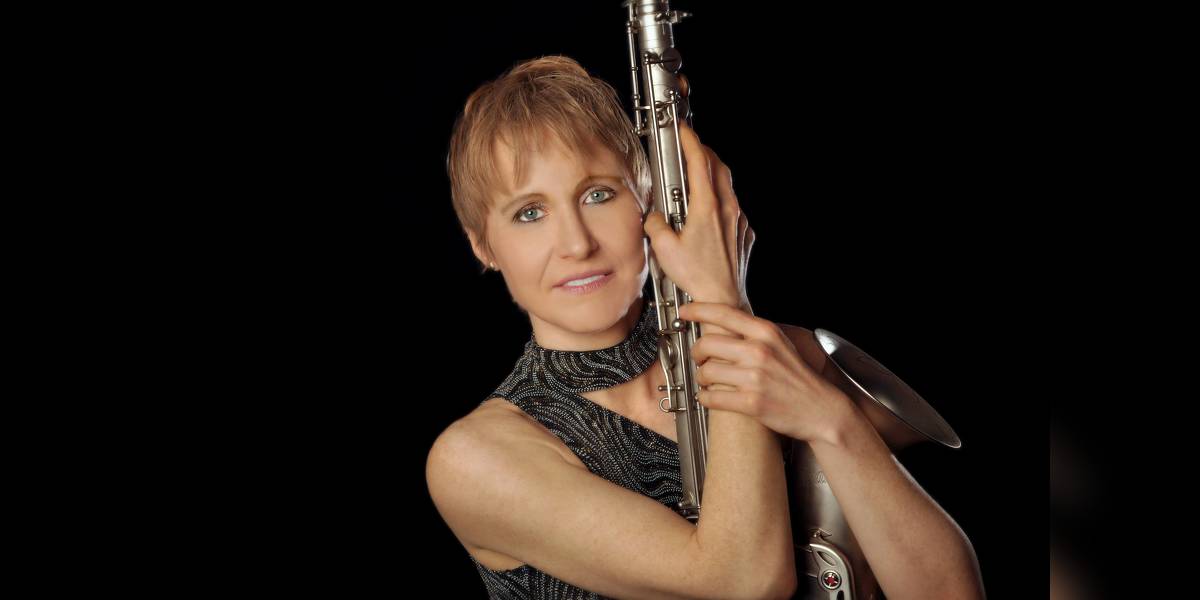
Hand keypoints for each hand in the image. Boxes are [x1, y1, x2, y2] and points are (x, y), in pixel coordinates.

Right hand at [643, 121, 754, 312]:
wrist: (724, 299)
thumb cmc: (697, 278)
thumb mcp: (664, 249)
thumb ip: (655, 224)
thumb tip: (654, 217)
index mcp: (708, 208)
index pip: (700, 162)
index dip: (691, 141)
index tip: (684, 130)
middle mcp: (728, 210)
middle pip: (719, 167)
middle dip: (704, 153)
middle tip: (690, 148)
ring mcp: (739, 222)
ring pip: (728, 186)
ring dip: (713, 175)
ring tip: (696, 177)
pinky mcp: (744, 234)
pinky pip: (733, 207)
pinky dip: (720, 200)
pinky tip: (708, 210)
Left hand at [678, 301, 857, 445]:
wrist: (821, 409)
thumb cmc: (799, 378)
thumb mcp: (781, 344)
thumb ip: (754, 333)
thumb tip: (722, 325)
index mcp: (766, 332)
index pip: (723, 313)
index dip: (697, 310)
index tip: (684, 312)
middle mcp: (759, 351)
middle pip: (706, 343)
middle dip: (697, 353)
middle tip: (700, 359)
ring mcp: (754, 378)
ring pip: (705, 372)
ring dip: (701, 378)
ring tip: (709, 381)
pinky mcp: (751, 403)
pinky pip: (710, 397)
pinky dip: (705, 398)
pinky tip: (711, 396)